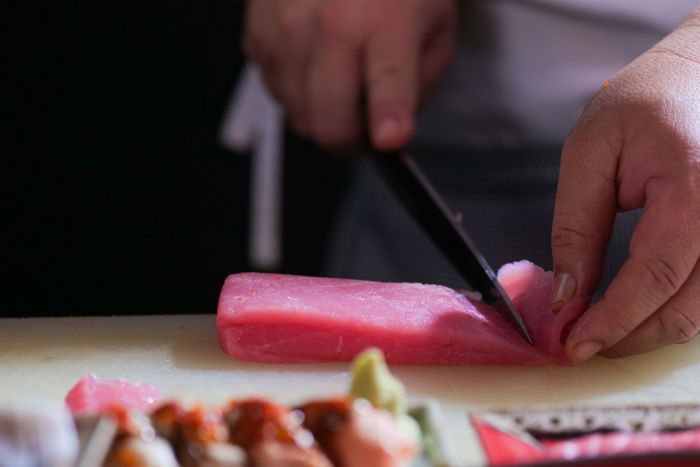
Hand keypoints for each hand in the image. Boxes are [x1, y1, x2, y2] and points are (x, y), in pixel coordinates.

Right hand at [243, 0, 455, 150]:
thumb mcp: (434, 34)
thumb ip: (419, 89)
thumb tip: (389, 137)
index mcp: (387, 21)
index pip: (388, 78)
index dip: (387, 113)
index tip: (388, 138)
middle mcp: (331, 22)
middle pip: (329, 123)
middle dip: (350, 143)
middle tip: (366, 131)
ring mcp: (287, 29)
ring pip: (299, 118)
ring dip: (322, 115)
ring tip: (342, 79)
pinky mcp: (258, 34)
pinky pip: (276, 95)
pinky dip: (297, 92)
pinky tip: (315, 61)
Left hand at [550, 7, 699, 363]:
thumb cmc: (644, 103)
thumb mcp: (590, 153)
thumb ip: (577, 227)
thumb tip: (566, 296)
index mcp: (695, 189)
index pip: (655, 278)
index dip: (612, 321)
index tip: (572, 345)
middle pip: (687, 309)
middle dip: (629, 337)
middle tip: (581, 344)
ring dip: (651, 331)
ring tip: (603, 329)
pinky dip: (674, 310)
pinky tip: (638, 307)